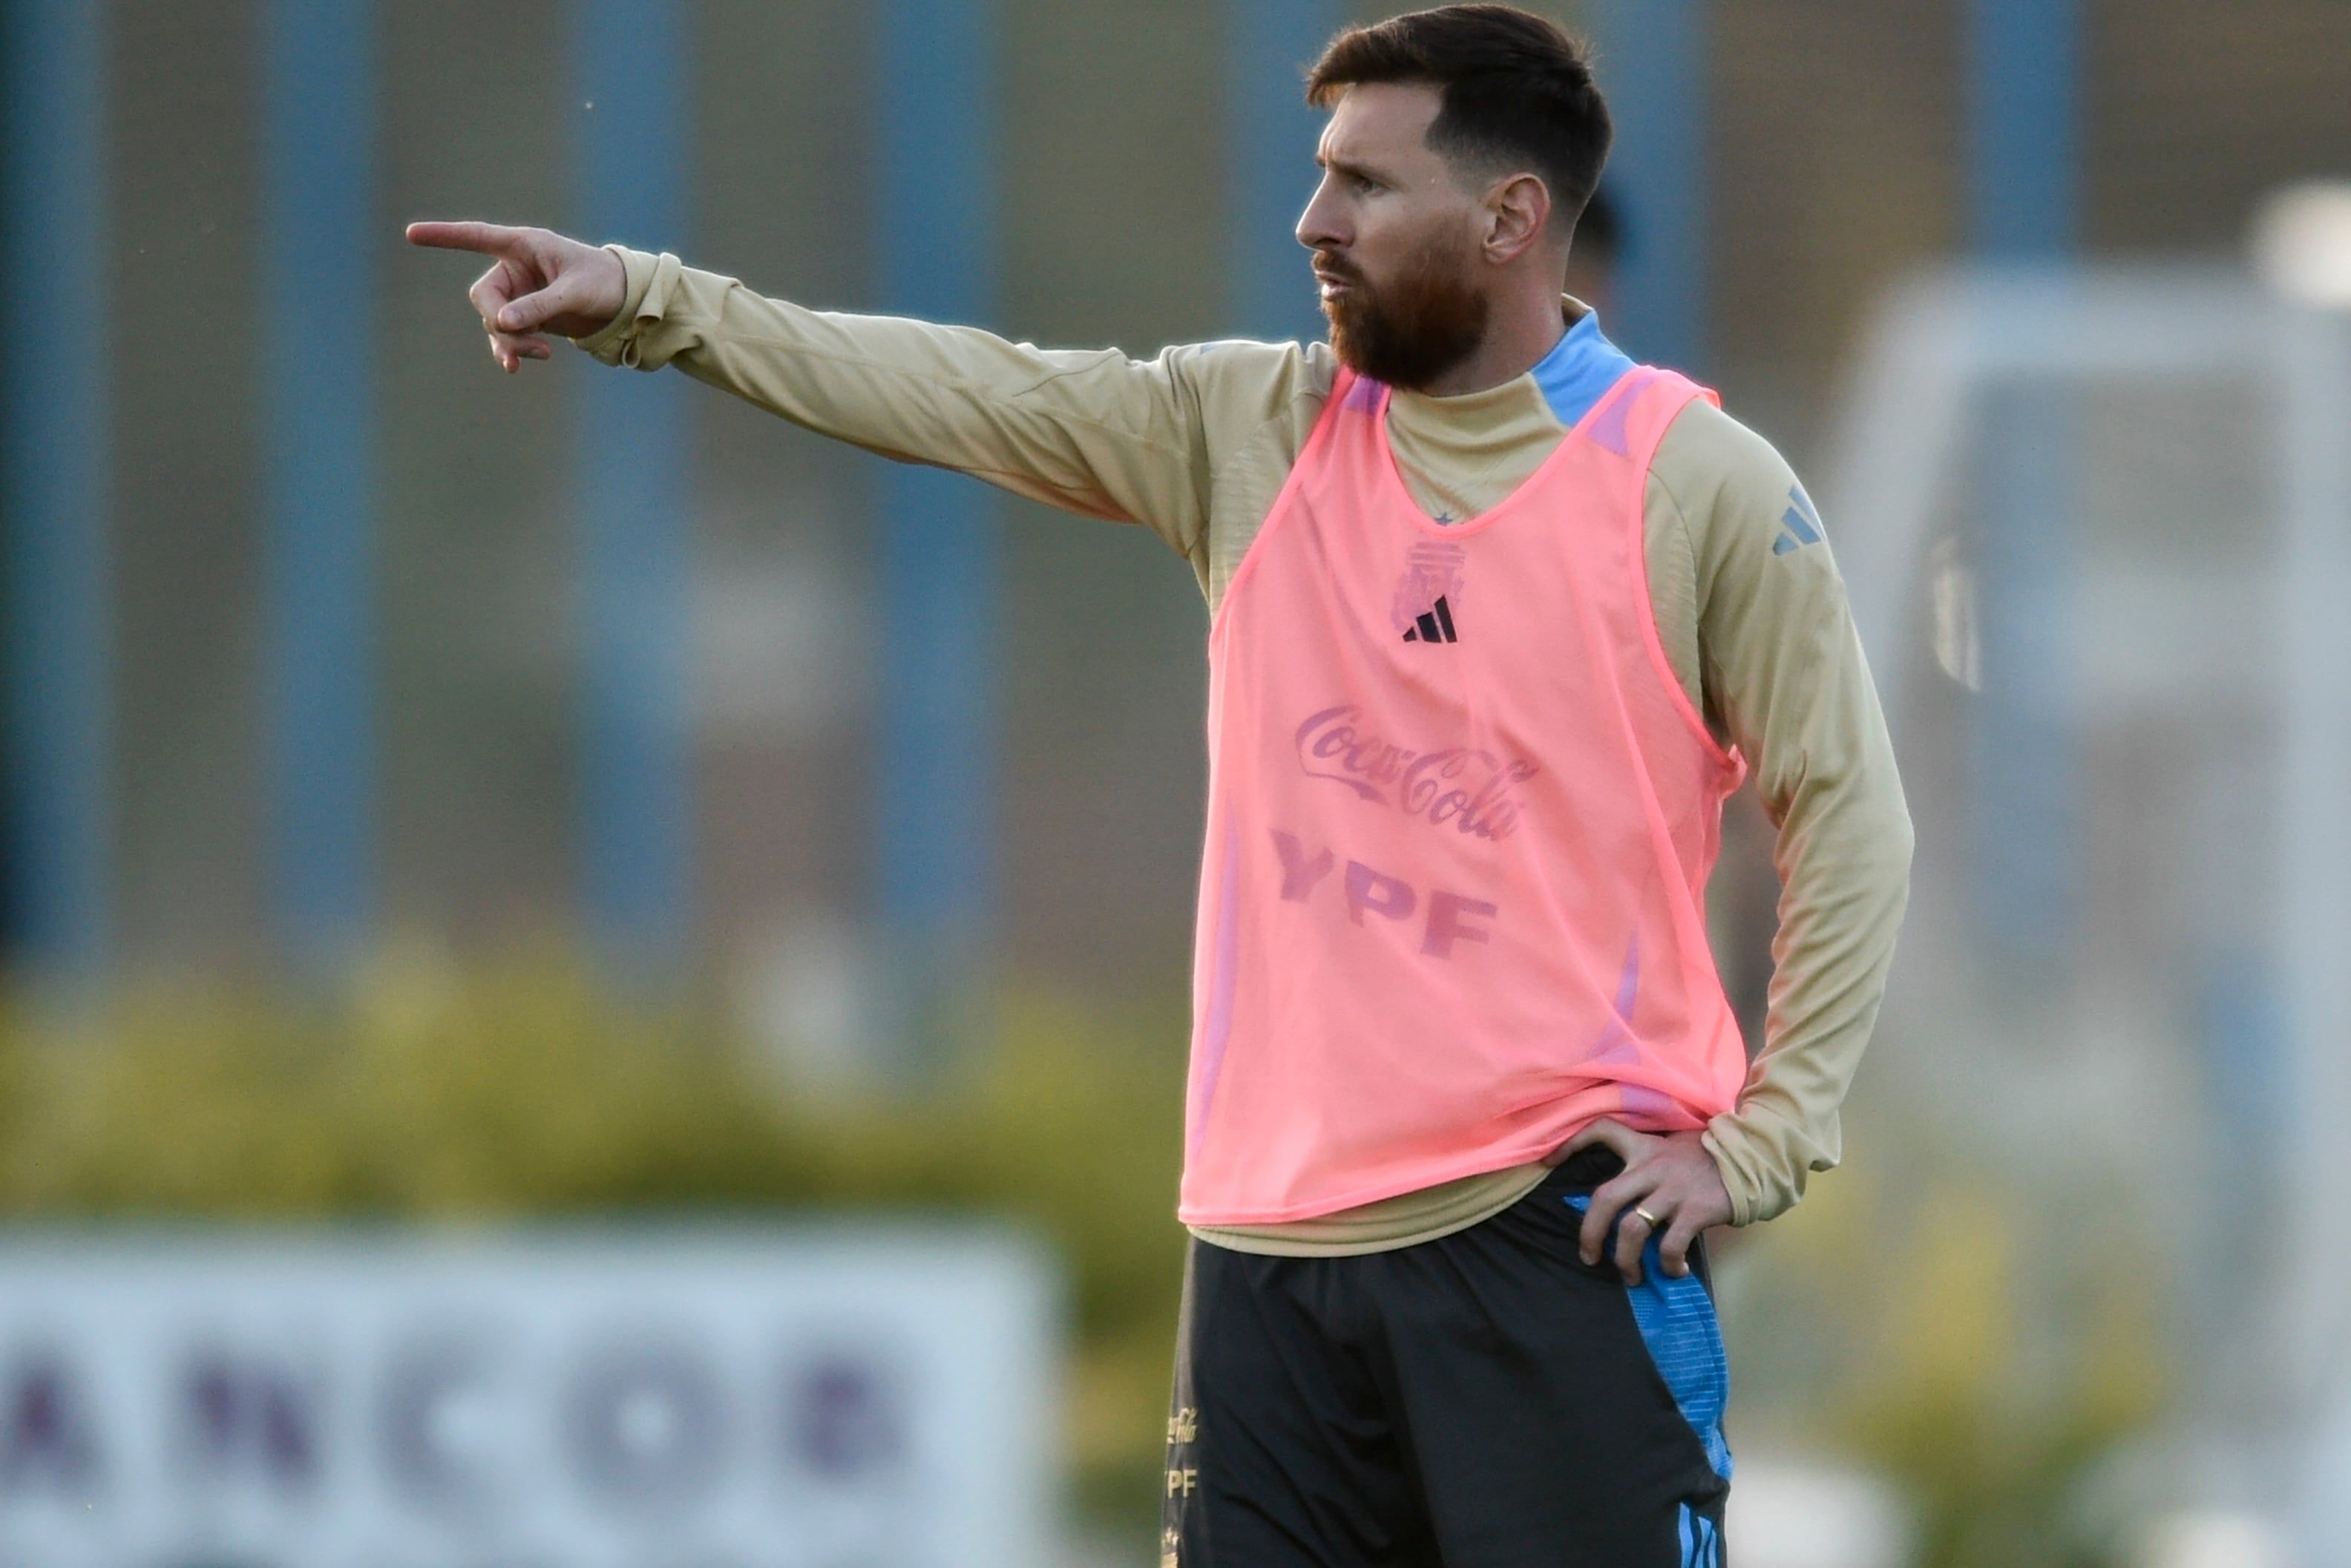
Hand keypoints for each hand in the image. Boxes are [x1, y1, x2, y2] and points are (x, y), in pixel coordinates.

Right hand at [404, 221, 627, 373]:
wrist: (624, 301)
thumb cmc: (604, 283)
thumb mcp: (574, 294)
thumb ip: (539, 307)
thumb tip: (502, 324)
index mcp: (525, 246)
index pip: (477, 236)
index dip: (445, 236)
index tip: (411, 234)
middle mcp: (516, 267)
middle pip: (484, 297)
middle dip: (499, 323)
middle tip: (527, 346)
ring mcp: (518, 293)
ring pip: (494, 321)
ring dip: (511, 342)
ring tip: (542, 355)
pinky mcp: (526, 316)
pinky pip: (505, 334)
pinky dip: (511, 349)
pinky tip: (518, 365)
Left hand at [1548, 1117, 1732, 1284]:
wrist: (1753, 1159)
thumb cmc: (1709, 1158)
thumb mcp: (1673, 1147)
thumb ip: (1649, 1162)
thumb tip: (1625, 1198)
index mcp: (1645, 1147)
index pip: (1602, 1130)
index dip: (1571, 1143)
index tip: (1549, 1159)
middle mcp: (1653, 1167)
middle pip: (1605, 1198)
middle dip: (1590, 1232)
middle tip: (1589, 1257)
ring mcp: (1673, 1190)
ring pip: (1632, 1228)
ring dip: (1625, 1259)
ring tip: (1630, 1276)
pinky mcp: (1695, 1210)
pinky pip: (1670, 1245)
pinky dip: (1668, 1264)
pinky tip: (1674, 1272)